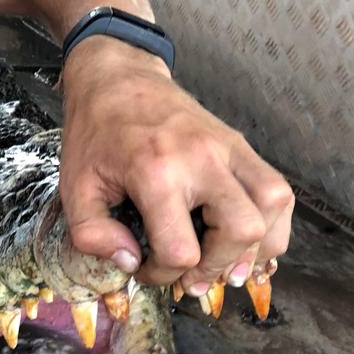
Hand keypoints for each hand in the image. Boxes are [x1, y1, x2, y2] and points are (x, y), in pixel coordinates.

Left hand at [58, 38, 293, 294]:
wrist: (117, 78)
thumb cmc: (94, 133)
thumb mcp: (74, 186)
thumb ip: (92, 234)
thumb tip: (130, 262)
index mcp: (155, 171)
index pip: (180, 249)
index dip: (163, 275)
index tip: (145, 269)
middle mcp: (201, 158)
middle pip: (241, 231)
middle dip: (216, 266)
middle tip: (190, 274)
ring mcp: (228, 147)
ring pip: (272, 207)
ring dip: (254, 247)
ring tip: (225, 262)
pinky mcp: (241, 144)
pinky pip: (278, 190)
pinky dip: (273, 223)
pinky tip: (248, 241)